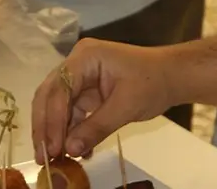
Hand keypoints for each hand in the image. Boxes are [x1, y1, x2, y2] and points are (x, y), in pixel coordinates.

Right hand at [32, 39, 175, 163]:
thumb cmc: (153, 83)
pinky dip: (72, 133)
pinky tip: (76, 153)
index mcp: (86, 57)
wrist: (173, 77)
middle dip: (46, 127)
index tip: (51, 148)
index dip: (52, 120)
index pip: (59, 88)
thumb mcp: (126, 106)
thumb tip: (69, 150)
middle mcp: (77, 64)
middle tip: (44, 157)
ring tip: (56, 160)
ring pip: (56, 107)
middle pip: (50, 96)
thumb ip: (96, 128)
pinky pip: (71, 114)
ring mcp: (80, 78)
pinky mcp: (86, 93)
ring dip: (56, 133)